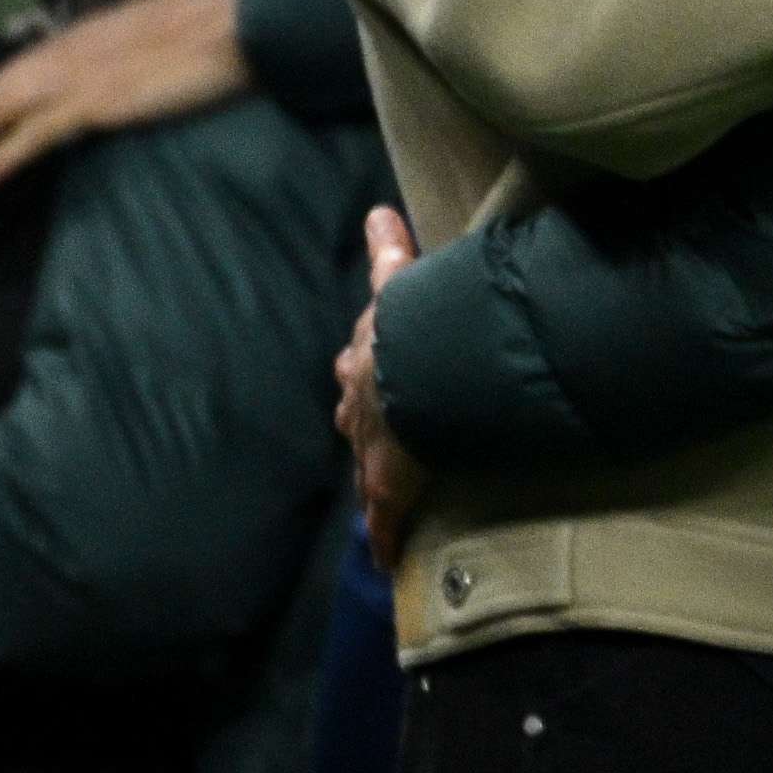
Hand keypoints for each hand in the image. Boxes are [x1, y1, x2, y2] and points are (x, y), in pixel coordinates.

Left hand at [0, 0, 248, 192]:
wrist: (242, 23)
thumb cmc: (222, 18)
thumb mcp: (180, 7)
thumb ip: (165, 5)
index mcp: (90, 32)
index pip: (23, 67)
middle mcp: (74, 48)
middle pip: (0, 86)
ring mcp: (83, 74)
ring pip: (4, 107)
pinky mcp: (99, 100)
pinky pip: (37, 131)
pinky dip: (7, 151)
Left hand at [334, 206, 428, 571]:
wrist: (415, 369)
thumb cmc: (412, 323)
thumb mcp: (398, 282)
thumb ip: (387, 250)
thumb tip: (377, 210)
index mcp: (364, 363)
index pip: (359, 370)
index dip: (367, 377)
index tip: (370, 385)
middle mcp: (359, 409)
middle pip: (356, 421)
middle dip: (367, 427)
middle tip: (381, 440)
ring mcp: (372, 453)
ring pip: (370, 473)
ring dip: (377, 484)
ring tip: (389, 499)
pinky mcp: (390, 489)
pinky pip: (388, 521)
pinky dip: (388, 540)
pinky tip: (389, 562)